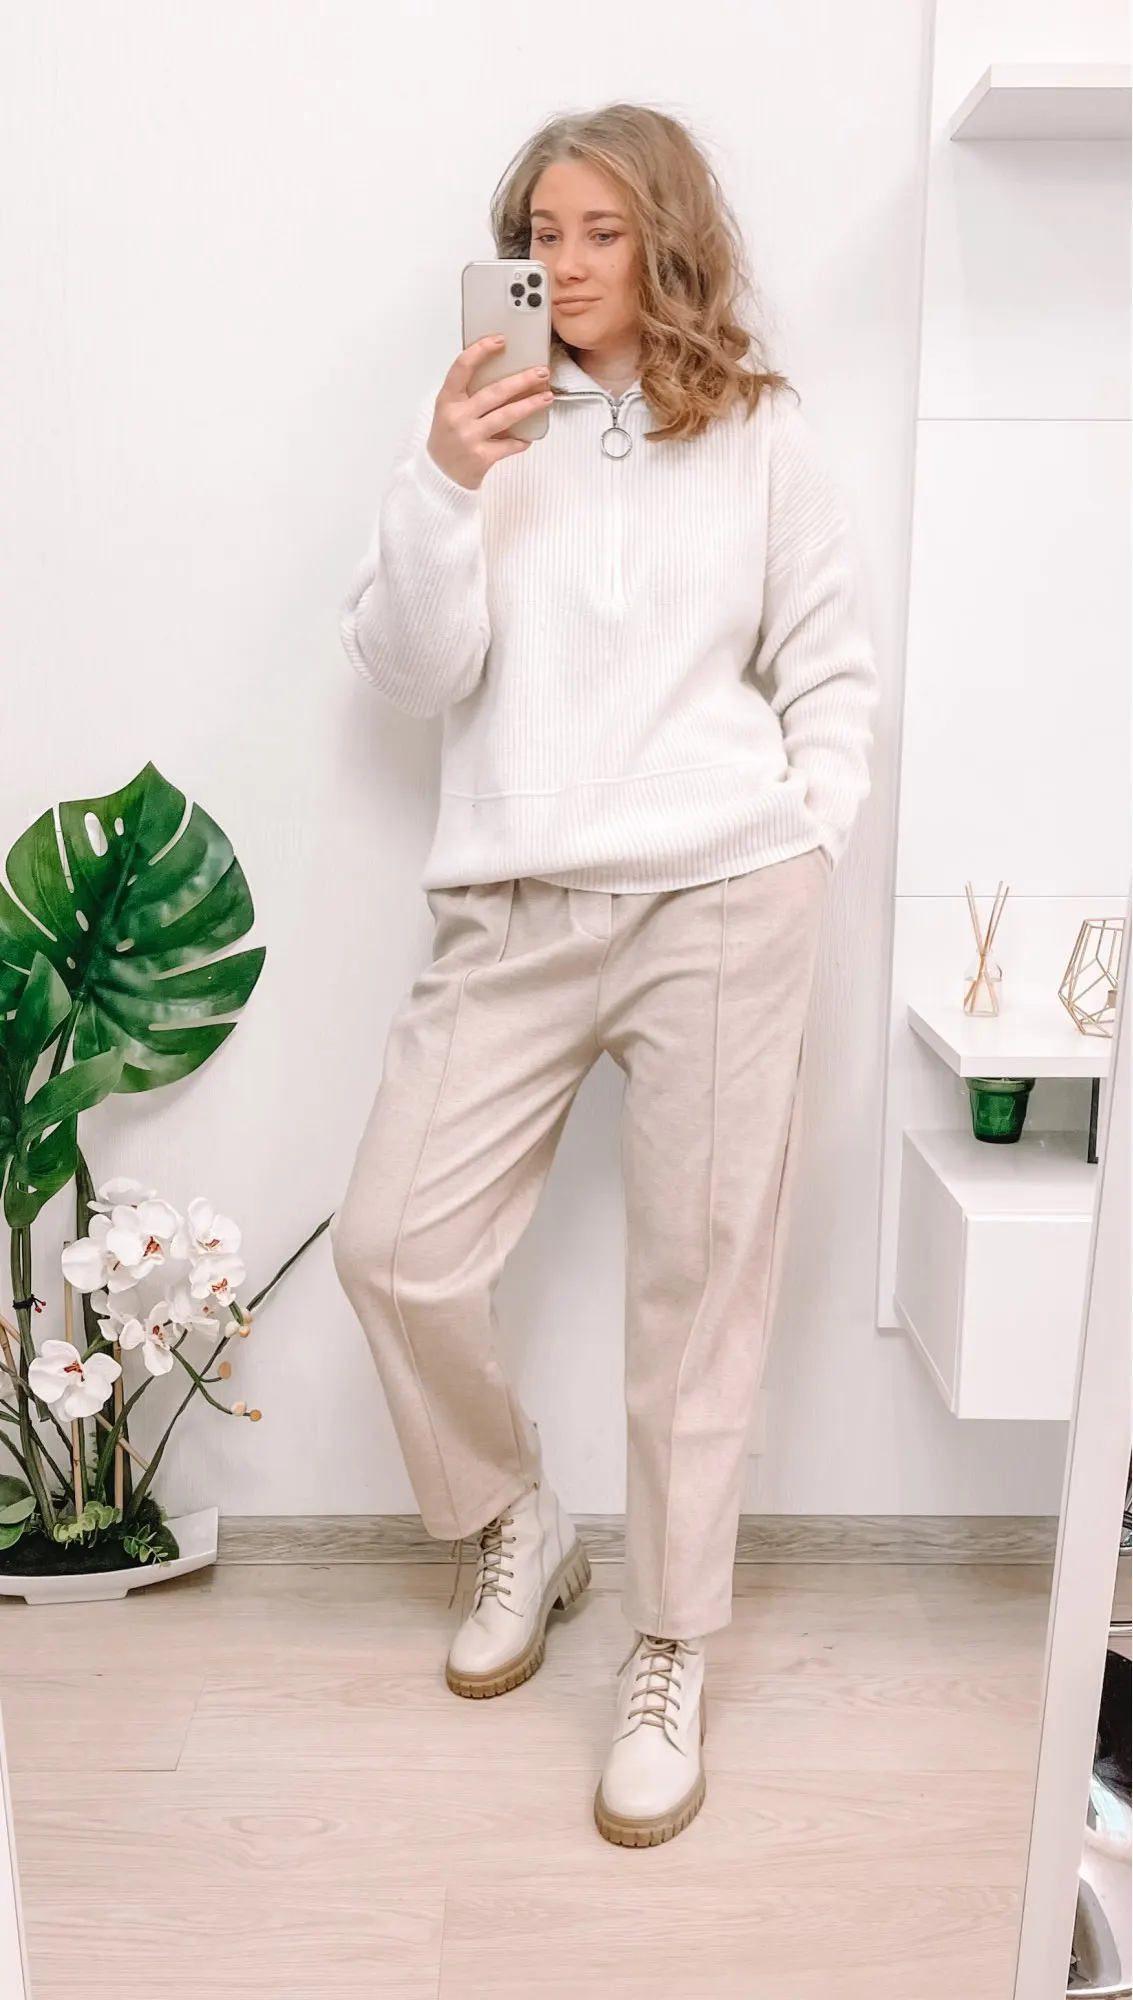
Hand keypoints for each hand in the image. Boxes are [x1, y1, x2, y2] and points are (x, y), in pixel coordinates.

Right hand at [427, 338, 552, 490]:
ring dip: (530, 405)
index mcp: (447, 400)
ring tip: (547, 398)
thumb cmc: (448, 439)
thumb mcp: (449, 411)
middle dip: (522, 380)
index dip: (481, 350)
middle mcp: (457, 416)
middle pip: (494, 392)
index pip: (462, 367)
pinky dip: (520, 441)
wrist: (439, 476)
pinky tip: (528, 437)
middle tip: (541, 372)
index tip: (500, 340)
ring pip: (506, 416)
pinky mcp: (481, 457)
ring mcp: (469, 437)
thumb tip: (504, 374)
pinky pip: (508, 445)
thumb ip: (468, 394)